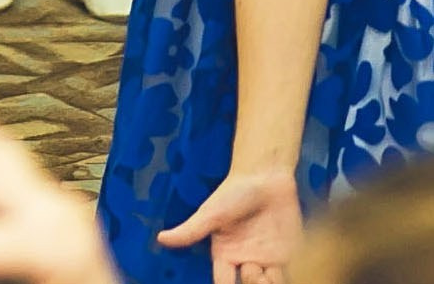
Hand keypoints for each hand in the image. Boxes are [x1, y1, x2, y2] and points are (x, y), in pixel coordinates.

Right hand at [158, 167, 302, 283]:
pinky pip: (290, 275)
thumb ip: (189, 230)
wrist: (266, 177)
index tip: (230, 283)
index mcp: (225, 254)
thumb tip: (160, 238)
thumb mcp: (210, 213)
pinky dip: (290, 278)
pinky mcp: (289, 254)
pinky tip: (283, 268)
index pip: (223, 282)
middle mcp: (246, 260)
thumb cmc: (233, 192)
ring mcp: (269, 259)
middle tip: (254, 268)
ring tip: (269, 271)